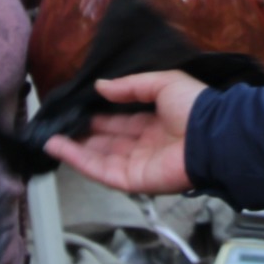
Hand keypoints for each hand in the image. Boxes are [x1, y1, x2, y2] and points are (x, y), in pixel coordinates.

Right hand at [43, 70, 205, 193]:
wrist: (213, 136)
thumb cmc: (196, 108)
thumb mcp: (163, 83)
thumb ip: (130, 87)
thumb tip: (101, 87)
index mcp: (156, 123)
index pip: (122, 122)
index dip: (100, 117)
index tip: (78, 109)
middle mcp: (146, 145)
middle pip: (108, 142)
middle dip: (84, 134)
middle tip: (60, 124)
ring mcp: (138, 164)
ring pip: (100, 157)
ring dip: (75, 149)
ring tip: (50, 137)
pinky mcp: (134, 180)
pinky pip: (101, 171)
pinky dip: (79, 161)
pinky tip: (60, 148)